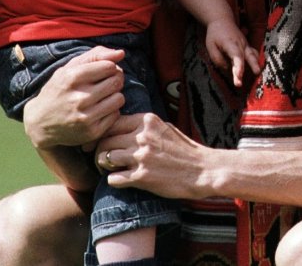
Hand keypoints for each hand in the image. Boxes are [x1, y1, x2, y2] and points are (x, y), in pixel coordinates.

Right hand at [23, 46, 125, 149]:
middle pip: (116, 81)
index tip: (102, 72)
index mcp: (72, 78)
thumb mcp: (70, 68)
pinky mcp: (91, 132)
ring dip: (114, 96)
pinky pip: (115, 115)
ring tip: (102, 97)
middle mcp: (78, 98)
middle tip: (105, 84)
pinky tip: (98, 111)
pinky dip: (110, 111)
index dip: (109, 67)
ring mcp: (85, 117)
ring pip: (119, 98)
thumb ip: (96, 55)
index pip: (109, 66)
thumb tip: (121, 53)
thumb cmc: (59, 89)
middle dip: (114, 80)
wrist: (40, 122)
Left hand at [97, 113, 214, 199]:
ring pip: (105, 158)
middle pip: (105, 141)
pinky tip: (122, 180)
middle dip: (99, 151)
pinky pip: (113, 178)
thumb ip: (143, 126)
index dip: (103, 133)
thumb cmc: (184, 150)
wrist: (202, 170)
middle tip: (101, 159)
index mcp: (147, 121)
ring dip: (104, 166)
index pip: (112, 122)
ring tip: (110, 169)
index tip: (101, 141)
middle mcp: (142, 136)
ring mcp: (142, 157)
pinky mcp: (142, 177)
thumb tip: (120, 126)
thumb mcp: (164, 127)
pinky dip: (114, 180)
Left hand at [205, 17, 260, 87]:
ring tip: (258, 73)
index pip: (236, 56)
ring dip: (255, 64)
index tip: (239, 75)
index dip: (238, 66)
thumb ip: (217, 59)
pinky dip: (256, 60)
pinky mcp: (247, 47)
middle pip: (246, 57)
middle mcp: (240, 44)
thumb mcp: (210, 46)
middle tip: (249, 78)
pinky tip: (258, 67)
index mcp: (230, 43)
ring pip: (252, 55)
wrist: (223, 20)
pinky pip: (253, 54)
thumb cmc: (215, 34)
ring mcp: (245, 45)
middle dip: (248, 68)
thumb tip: (227, 68)